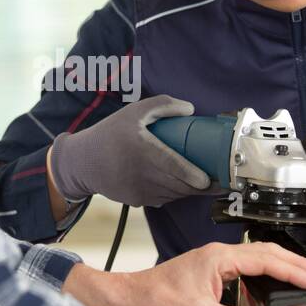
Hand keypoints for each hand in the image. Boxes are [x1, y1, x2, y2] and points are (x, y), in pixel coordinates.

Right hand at [48, 95, 212, 207]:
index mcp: (143, 150)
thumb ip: (162, 105)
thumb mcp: (133, 111)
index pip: (172, 166)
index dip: (192, 175)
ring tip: (207, 181)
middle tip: (222, 180)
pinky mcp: (137, 200)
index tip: (207, 179)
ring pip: (174, 193)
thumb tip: (190, 109)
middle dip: (202, 186)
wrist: (83, 163)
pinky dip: (175, 192)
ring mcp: (140, 190)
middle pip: (180, 185)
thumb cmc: (110, 133)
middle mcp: (142, 174)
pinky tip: (183, 184)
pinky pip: (163, 198)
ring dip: (191, 190)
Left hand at [64, 242, 305, 305]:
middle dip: (298, 264)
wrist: (128, 299)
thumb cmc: (155, 300)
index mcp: (220, 258)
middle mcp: (219, 255)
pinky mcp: (210, 270)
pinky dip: (267, 272)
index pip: (268, 260)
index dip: (296, 271)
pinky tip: (273, 283)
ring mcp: (214, 261)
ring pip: (258, 257)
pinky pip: (247, 266)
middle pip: (268, 253)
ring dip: (284, 266)